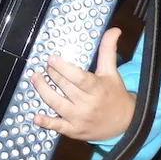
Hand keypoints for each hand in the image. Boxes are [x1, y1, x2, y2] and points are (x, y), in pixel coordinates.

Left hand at [31, 27, 135, 141]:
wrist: (126, 124)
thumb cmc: (115, 94)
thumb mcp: (112, 72)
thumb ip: (108, 50)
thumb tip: (114, 29)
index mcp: (97, 88)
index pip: (78, 78)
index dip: (63, 68)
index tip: (51, 59)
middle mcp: (88, 104)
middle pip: (65, 87)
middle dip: (52, 75)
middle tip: (45, 66)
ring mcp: (80, 118)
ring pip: (57, 104)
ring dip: (43, 91)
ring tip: (35, 78)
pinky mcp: (74, 130)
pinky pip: (58, 127)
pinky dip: (46, 123)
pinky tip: (36, 117)